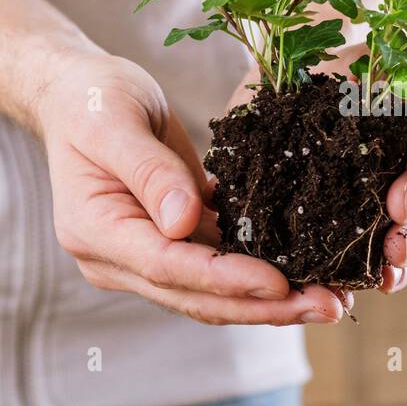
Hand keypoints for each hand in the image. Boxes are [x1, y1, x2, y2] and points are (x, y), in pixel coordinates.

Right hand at [33, 53, 346, 324]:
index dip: (224, 279)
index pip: (165, 266)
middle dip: (261, 306)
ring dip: (268, 301)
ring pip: (209, 294)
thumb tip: (183, 223)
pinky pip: (215, 270)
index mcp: (94, 231)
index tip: (279, 282)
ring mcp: (139, 259)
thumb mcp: (114, 122)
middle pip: (193, 295)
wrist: (76, 98)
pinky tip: (307, 273)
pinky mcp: (166, 247)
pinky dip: (258, 275)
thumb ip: (149, 172)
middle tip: (327, 307)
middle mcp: (114, 259)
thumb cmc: (90, 101)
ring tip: (330, 301)